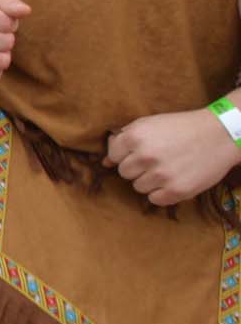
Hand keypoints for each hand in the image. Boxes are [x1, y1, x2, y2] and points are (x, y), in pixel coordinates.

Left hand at [105, 108, 238, 206]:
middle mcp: (145, 156)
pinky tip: (173, 179)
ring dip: (150, 180)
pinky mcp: (176, 191)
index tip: (140, 152)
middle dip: (137, 168)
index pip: (113, 157)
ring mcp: (160, 175)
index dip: (125, 155)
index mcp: (134, 137)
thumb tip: (104, 162)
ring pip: (138, 187)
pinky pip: (154, 199)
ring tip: (167, 168)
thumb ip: (123, 139)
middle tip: (156, 159)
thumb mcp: (149, 124)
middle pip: (124, 173)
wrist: (220, 135)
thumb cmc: (181, 128)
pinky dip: (162, 193)